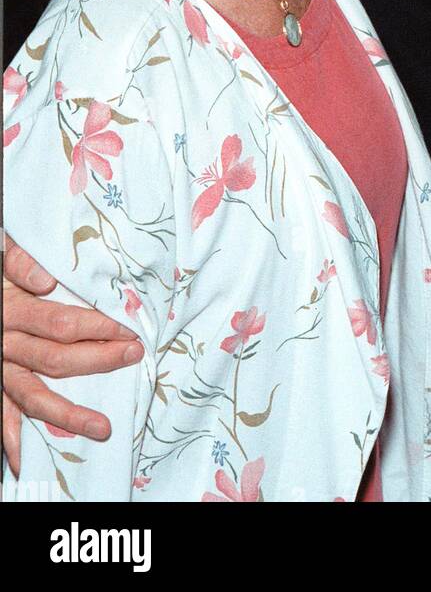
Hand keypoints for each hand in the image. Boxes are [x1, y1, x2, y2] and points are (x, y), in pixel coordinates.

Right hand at [2, 235, 143, 476]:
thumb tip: (45, 279)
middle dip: (100, 360)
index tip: (130, 329)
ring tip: (103, 428)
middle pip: (57, 359)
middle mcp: (6, 342)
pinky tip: (23, 461)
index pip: (62, 324)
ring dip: (68, 415)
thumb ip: (18, 260)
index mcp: (13, 308)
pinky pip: (0, 413)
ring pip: (35, 396)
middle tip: (134, 356)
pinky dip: (9, 438)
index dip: (98, 327)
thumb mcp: (0, 254)